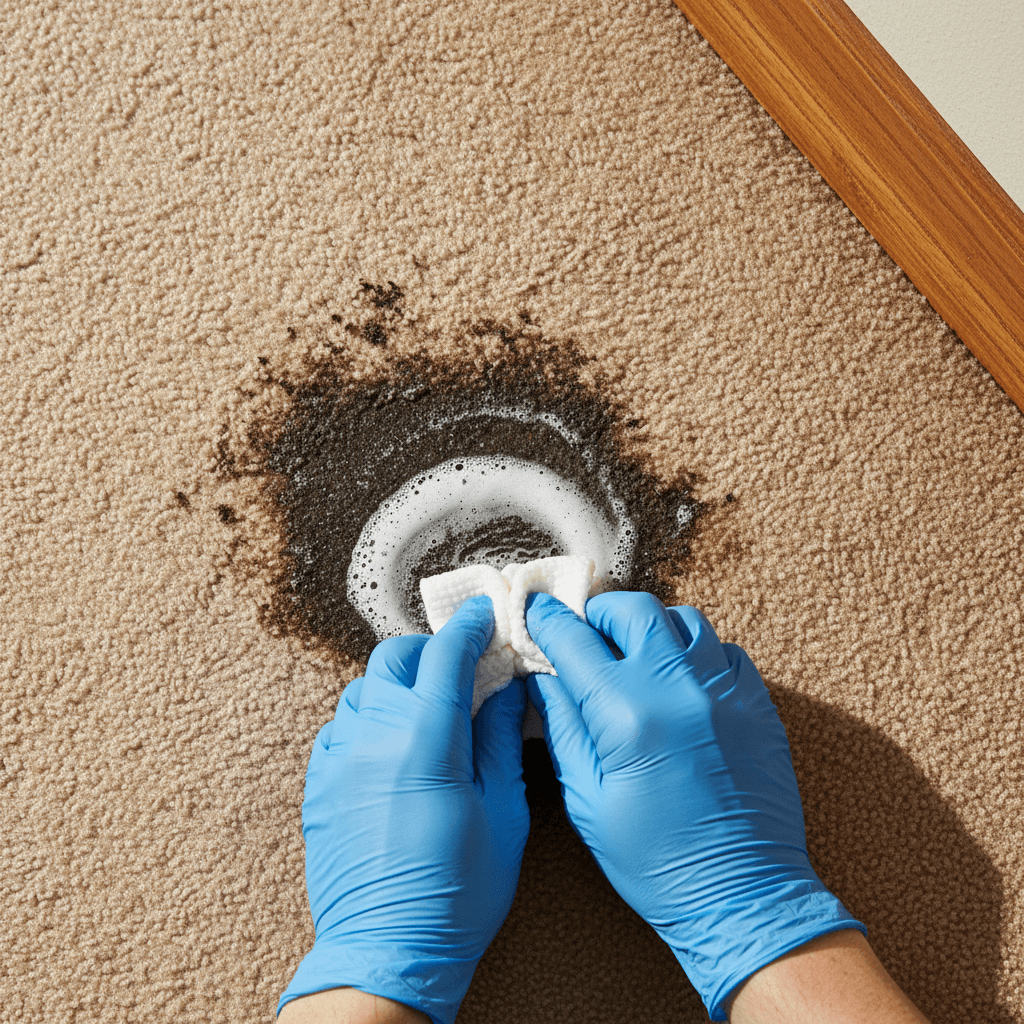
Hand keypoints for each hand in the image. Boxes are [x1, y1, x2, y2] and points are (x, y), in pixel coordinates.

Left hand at [277, 596, 529, 1023]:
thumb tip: (507, 689)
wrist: (387, 950)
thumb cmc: (455, 894)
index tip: (482, 614)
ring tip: (427, 710)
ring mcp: (339, 759)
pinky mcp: (319, 784)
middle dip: (430, 651)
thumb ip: (500, 740)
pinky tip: (392, 744)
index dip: (468, 626)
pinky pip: (341, 726)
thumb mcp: (503, 814)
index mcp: (427, 742)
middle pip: (394, 658)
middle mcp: (374, 738)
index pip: (446, 656)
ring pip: (363, 688)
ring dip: (398, 685)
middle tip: (459, 666)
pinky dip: (369, 719)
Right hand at [523, 591, 865, 1020]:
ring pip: (682, 619)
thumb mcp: (587, 800)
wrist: (743, 896)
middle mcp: (677, 688)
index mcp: (625, 715)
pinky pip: (723, 649)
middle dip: (599, 613)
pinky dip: (694, 653)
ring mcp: (724, 691)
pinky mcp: (757, 704)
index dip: (547, 620)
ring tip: (634, 656)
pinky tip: (680, 682)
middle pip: (632, 609)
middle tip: (585, 635)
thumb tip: (541, 678)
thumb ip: (562, 728)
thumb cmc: (655, 862)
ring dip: (649, 628)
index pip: (573, 640)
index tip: (535, 612)